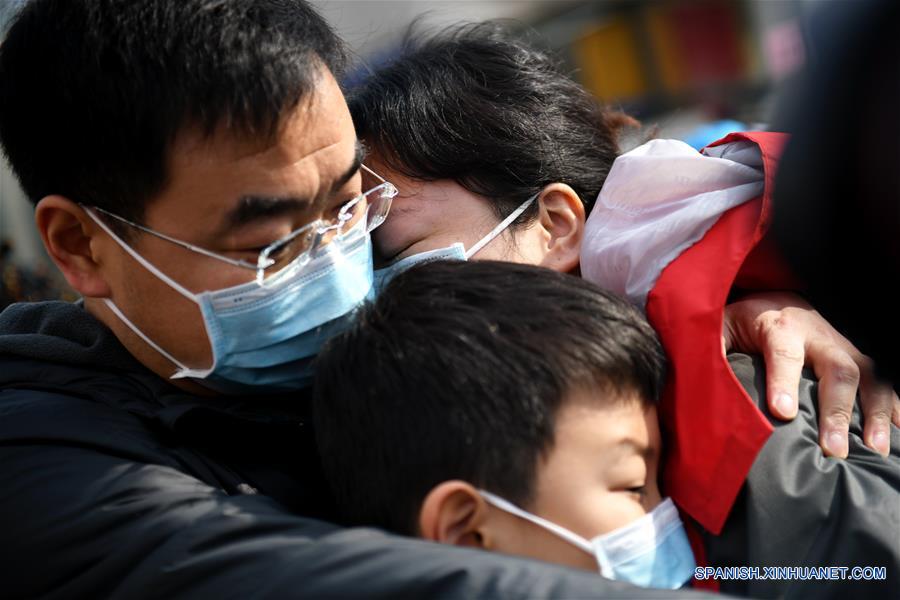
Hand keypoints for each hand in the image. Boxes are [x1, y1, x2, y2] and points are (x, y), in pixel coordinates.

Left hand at [723, 291, 898, 457]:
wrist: (773, 299)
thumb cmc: (742, 320)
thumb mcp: (718, 327)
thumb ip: (710, 349)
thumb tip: (695, 380)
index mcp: (778, 324)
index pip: (783, 352)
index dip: (783, 381)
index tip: (781, 413)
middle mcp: (817, 333)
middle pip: (837, 368)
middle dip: (836, 410)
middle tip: (831, 448)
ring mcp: (842, 344)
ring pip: (870, 375)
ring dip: (874, 413)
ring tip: (872, 449)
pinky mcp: (856, 356)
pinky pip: (884, 380)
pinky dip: (892, 407)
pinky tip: (894, 435)